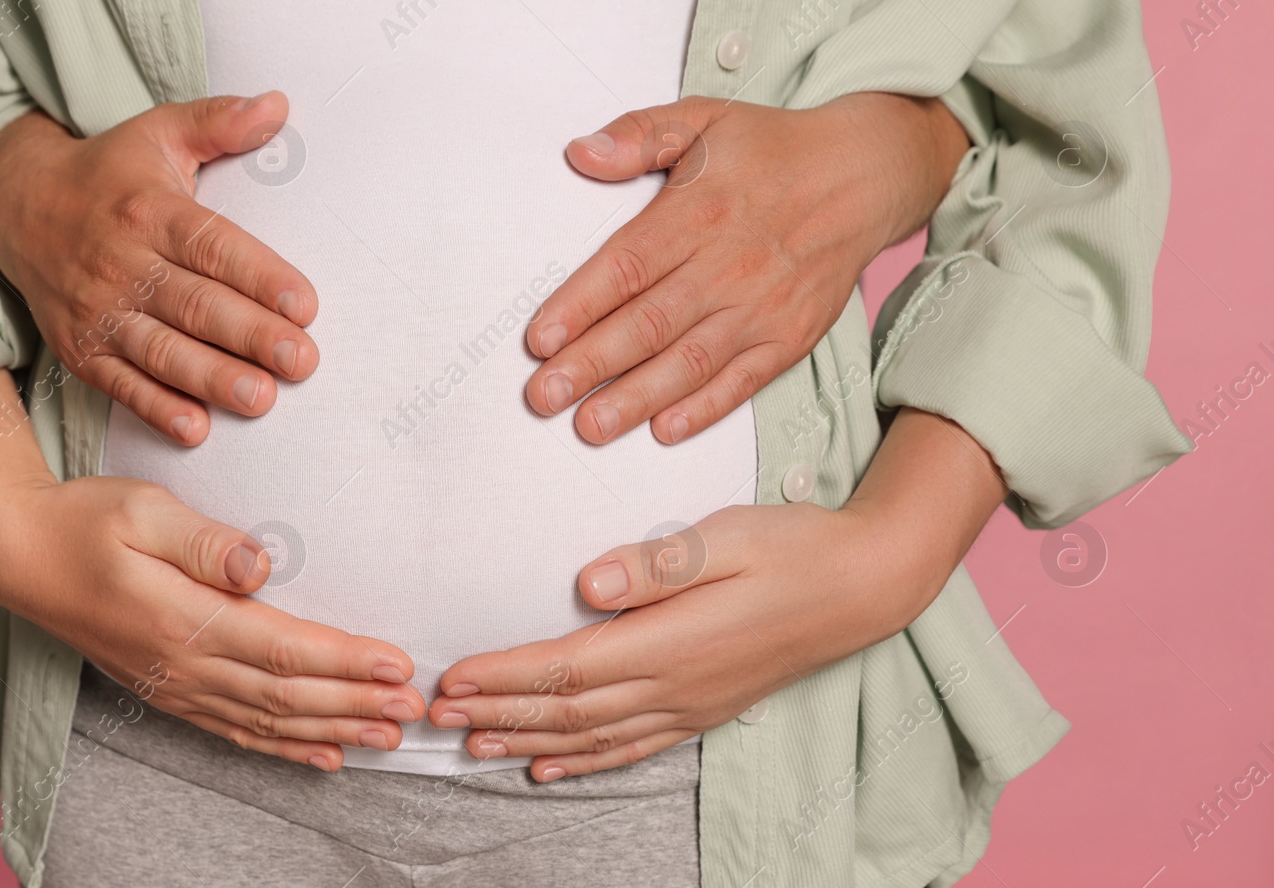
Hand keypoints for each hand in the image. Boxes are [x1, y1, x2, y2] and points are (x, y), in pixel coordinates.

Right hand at [0, 94, 318, 444]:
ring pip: (160, 350)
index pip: (211, 246)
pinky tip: (196, 428)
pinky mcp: (79, 348)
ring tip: (262, 399)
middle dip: (250, 336)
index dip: (259, 276)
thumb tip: (279, 105)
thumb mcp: (158, 133)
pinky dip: (156, 409)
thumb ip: (218, 122)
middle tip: (301, 361)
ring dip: (212, 379)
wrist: (17, 205)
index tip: (306, 305)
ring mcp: (96, 310)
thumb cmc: (110, 171)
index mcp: (148, 210)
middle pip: (193, 305)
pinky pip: (120, 384)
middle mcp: (120, 263)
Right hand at [0, 371, 423, 770]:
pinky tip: (324, 754)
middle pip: (286, 696)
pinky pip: (236, 730)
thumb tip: (260, 565)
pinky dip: (284, 747)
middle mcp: (183, 664)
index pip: (283, 649)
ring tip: (388, 737)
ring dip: (333, 731)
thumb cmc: (85, 520)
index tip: (397, 665)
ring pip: (267, 722)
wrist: (21, 556)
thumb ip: (203, 541)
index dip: (344, 662)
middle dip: (357, 705)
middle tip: (415, 709)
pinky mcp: (168, 691)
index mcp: (184, 618)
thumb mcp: (142, 509)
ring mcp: (175, 685)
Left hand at [428, 408, 1004, 780]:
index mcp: (671, 641)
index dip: (503, 677)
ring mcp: (690, 705)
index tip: (451, 678)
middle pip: (566, 710)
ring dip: (525, 741)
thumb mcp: (728, 535)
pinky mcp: (703, 709)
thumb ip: (658, 563)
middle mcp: (675, 685)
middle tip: (435, 715)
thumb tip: (590, 585)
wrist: (863, 586)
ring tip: (472, 745)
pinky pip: (631, 746)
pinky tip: (548, 765)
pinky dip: (583, 760)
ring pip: (591, 736)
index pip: (566, 668)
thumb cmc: (794, 547)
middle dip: (495, 714)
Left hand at [525, 94, 968, 443]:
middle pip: (648, 323)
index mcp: (697, 212)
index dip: (580, 305)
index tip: (538, 340)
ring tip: (589, 427)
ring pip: (689, 362)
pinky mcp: (790, 336)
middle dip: (591, 365)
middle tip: (541, 398)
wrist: (866, 174)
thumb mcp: (703, 118)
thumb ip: (638, 134)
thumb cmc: (771, 150)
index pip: (627, 266)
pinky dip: (705, 408)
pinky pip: (743, 380)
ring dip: (636, 399)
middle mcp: (728, 265)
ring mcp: (761, 307)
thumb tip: (580, 152)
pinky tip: (664, 430)